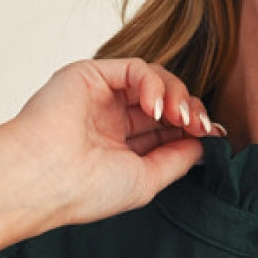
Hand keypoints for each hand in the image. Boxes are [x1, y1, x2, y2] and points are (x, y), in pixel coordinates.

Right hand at [0, 57, 221, 236]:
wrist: (44, 178)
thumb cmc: (85, 189)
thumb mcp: (146, 180)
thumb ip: (176, 159)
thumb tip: (204, 145)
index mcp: (118, 149)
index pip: (165, 129)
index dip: (192, 128)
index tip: (213, 135)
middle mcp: (109, 120)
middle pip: (164, 101)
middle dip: (189, 110)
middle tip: (201, 124)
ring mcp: (100, 97)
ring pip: (153, 80)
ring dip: (176, 95)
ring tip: (180, 116)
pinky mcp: (90, 75)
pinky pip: (134, 68)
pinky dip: (153, 82)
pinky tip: (155, 106)